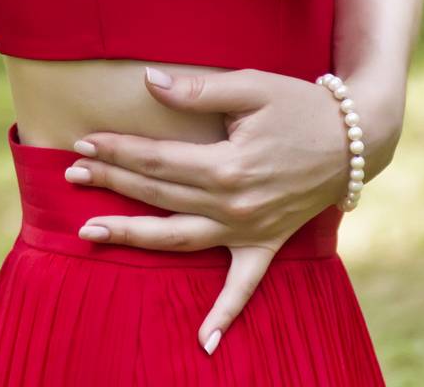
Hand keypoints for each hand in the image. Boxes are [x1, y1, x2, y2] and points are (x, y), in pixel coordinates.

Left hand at [64, 67, 374, 354]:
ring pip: (179, 239)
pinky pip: (243, 288)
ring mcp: (249, 230)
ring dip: (133, 235)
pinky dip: (224, 316)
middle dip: (111, 182)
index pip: (157, 160)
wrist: (352, 139)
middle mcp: (234, 205)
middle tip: (71, 172)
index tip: (83, 140)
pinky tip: (203, 344)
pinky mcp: (266, 245)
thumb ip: (198, 89)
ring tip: (89, 232)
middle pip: (159, 195)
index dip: (117, 149)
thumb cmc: (298, 105)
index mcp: (227, 165)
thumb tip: (148, 80)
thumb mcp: (251, 85)